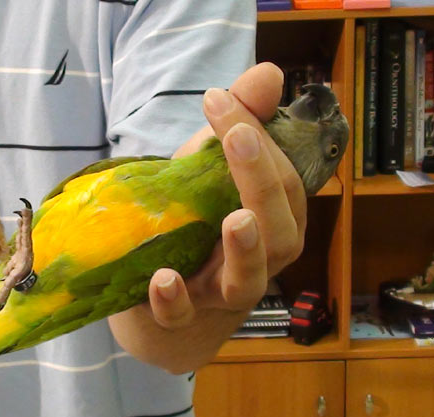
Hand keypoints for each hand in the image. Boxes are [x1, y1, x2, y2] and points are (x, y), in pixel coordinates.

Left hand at [108, 63, 305, 372]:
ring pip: (248, 279)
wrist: (158, 306)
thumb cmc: (192, 230)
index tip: (216, 99)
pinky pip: (181, 316)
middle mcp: (257, 260)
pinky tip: (164, 277)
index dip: (258, 138)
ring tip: (237, 218)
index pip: (282, 181)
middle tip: (239, 136)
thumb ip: (239, 126)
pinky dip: (174, 298)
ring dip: (245, 249)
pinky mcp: (179, 318)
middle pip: (279, 229)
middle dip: (261, 180)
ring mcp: (218, 293)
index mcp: (272, 223)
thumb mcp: (207, 172)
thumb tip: (269, 74)